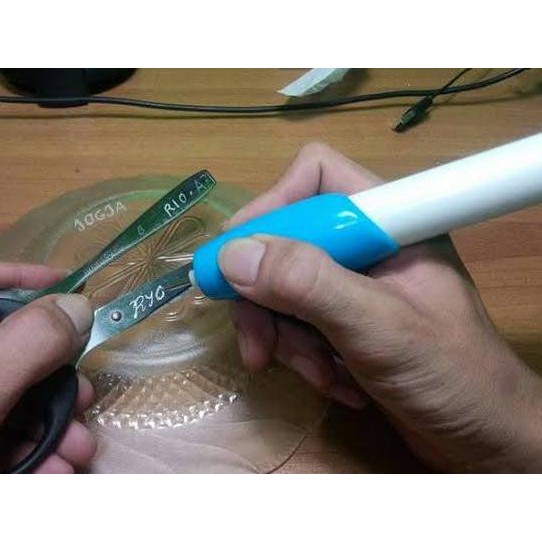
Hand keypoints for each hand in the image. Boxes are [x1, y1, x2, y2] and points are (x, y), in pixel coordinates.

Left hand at [0, 263, 96, 472]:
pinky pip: (10, 433)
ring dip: (60, 423)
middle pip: (19, 347)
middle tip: (87, 395)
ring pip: (21, 396)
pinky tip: (55, 470)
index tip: (70, 286)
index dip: (26, 277)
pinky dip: (38, 451)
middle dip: (62, 377)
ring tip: (78, 450)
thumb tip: (81, 306)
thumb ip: (33, 342)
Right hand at [218, 142, 541, 472]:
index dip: (271, 208)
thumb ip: (310, 286)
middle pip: (287, 240)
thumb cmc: (451, 376)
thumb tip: (233, 256)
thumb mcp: (378, 328)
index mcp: (388, 221)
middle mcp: (366, 245)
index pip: (315, 177)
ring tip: (319, 376)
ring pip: (285, 288)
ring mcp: (353, 284)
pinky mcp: (345, 321)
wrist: (483, 437)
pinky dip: (304, 356)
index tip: (236, 259)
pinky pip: (298, 323)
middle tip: (258, 347)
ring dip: (288, 338)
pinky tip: (335, 384)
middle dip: (268, 297)